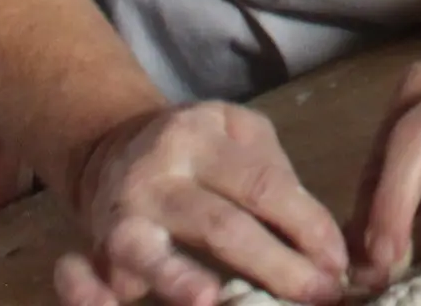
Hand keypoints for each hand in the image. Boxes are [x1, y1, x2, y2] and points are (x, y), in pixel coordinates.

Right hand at [57, 101, 348, 305]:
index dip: (305, 224)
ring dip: (181, 280)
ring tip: (214, 301)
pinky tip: (116, 304)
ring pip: (151, 253)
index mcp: (196, 138)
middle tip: (320, 293)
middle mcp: (155, 178)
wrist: (111, 148)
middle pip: (220, 226)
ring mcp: (120, 219)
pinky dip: (89, 295)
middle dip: (276, 265)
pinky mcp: (92, 255)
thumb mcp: (237, 133)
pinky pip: (82, 278)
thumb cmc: (194, 148)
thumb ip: (274, 173)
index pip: (261, 185)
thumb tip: (320, 239)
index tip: (338, 260)